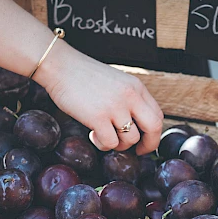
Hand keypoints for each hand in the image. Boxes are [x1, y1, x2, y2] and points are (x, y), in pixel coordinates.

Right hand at [35, 41, 163, 154]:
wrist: (60, 66)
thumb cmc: (82, 76)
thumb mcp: (114, 83)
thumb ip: (127, 99)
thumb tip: (134, 125)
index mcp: (136, 87)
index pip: (157, 115)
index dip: (154, 134)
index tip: (144, 142)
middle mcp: (130, 96)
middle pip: (153, 128)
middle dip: (147, 145)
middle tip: (137, 152)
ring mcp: (114, 107)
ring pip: (130, 139)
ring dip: (118, 145)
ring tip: (104, 136)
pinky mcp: (98, 117)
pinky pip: (110, 143)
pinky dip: (102, 145)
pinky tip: (93, 135)